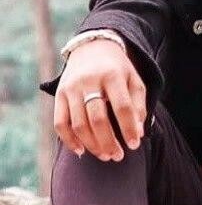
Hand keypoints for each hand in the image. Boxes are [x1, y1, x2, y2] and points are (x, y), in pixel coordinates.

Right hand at [54, 40, 146, 161]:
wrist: (93, 47)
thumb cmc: (118, 70)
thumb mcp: (134, 80)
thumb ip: (138, 105)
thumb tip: (138, 133)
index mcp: (112, 75)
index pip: (122, 107)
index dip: (129, 128)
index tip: (135, 145)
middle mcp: (89, 80)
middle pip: (97, 118)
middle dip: (109, 142)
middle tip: (118, 156)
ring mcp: (71, 88)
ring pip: (78, 124)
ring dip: (92, 144)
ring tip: (105, 155)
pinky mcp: (59, 94)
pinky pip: (60, 122)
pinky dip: (69, 140)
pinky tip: (81, 150)